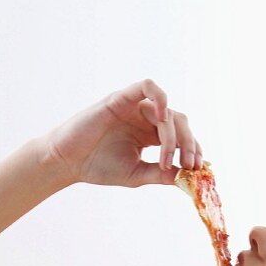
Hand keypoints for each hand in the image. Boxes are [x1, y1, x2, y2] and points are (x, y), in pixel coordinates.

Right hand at [44, 78, 203, 188]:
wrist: (68, 161)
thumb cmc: (98, 166)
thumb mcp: (135, 174)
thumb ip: (159, 174)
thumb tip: (185, 178)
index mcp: (151, 135)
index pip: (182, 137)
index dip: (193, 150)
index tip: (197, 170)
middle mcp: (146, 119)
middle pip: (180, 123)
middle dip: (189, 144)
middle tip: (188, 166)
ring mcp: (135, 107)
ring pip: (168, 111)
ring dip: (174, 135)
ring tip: (167, 157)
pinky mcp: (122, 98)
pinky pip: (147, 86)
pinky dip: (161, 98)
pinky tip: (164, 118)